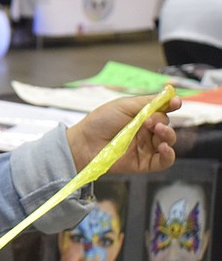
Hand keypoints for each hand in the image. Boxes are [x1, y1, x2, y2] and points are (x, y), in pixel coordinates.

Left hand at [65, 93, 180, 174]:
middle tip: (148, 121)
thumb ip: (148, 102)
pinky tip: (164, 148)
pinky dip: (169, 154)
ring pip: (168, 141)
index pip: (162, 110)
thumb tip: (171, 97)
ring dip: (168, 134)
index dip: (171, 106)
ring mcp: (146, 147)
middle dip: (162, 120)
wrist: (84, 142)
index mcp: (141, 116)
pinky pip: (164, 161)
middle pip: (166, 125)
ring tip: (157, 130)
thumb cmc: (100, 122)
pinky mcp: (145, 163)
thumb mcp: (124, 106)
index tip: (176, 102)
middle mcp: (145, 131)